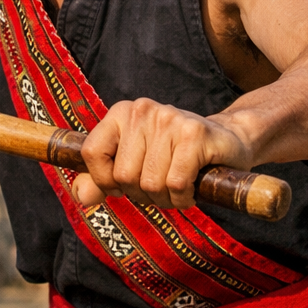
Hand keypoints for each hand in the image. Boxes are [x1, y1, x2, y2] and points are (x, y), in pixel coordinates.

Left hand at [74, 99, 252, 209]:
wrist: (227, 141)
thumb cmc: (174, 156)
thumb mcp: (133, 163)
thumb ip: (101, 180)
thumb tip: (79, 195)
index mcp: (121, 113)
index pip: (92, 153)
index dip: (105, 180)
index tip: (123, 185)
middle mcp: (142, 110)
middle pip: (124, 176)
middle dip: (141, 193)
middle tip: (160, 184)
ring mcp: (169, 119)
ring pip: (150, 183)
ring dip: (165, 198)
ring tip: (178, 184)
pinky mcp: (195, 134)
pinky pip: (175, 184)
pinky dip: (183, 197)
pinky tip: (192, 186)